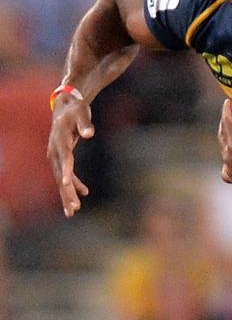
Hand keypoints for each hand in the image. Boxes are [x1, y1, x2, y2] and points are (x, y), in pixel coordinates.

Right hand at [47, 96, 92, 217]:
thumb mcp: (81, 113)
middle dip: (67, 192)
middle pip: (60, 174)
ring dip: (67, 195)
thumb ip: (85, 123)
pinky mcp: (60, 159)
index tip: (68, 185)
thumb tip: (89, 133)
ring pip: (61, 179)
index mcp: (60, 140)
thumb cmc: (76, 109)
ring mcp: (55, 156)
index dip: (67, 172)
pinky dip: (74, 185)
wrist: (65, 106)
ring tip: (72, 212)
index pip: (64, 159)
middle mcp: (54, 151)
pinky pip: (66, 175)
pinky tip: (85, 193)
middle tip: (74, 209)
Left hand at [218, 99, 231, 203]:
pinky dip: (230, 160)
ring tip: (231, 135)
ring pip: (224, 151)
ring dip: (226, 141)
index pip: (227, 123)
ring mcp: (230, 170)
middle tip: (229, 116)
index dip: (227, 111)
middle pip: (222, 136)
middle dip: (224, 124)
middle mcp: (228, 158)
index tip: (228, 103)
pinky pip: (228, 167)